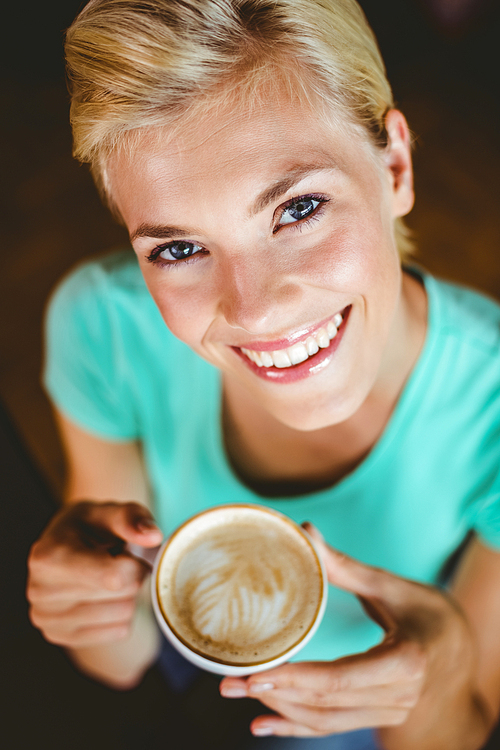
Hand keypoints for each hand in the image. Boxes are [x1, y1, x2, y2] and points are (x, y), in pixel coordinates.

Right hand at [27, 501, 162, 648]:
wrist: (65, 549)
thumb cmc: (90, 527)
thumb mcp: (108, 511)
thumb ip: (132, 518)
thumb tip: (153, 537)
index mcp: (48, 555)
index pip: (114, 577)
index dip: (134, 562)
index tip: (128, 550)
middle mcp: (40, 591)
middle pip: (122, 594)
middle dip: (132, 575)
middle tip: (117, 561)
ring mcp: (47, 618)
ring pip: (123, 615)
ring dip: (128, 595)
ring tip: (109, 577)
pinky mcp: (59, 636)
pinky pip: (118, 632)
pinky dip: (120, 614)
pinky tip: (102, 596)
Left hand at [220, 525, 476, 738]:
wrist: (467, 653)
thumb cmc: (434, 615)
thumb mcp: (394, 587)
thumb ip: (345, 567)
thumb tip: (305, 531)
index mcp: (406, 662)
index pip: (341, 680)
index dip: (297, 680)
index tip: (258, 675)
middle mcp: (398, 696)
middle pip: (326, 704)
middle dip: (274, 694)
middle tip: (230, 683)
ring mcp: (389, 713)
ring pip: (326, 720)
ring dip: (280, 709)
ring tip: (238, 694)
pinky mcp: (378, 716)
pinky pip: (333, 727)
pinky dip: (297, 727)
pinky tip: (264, 725)